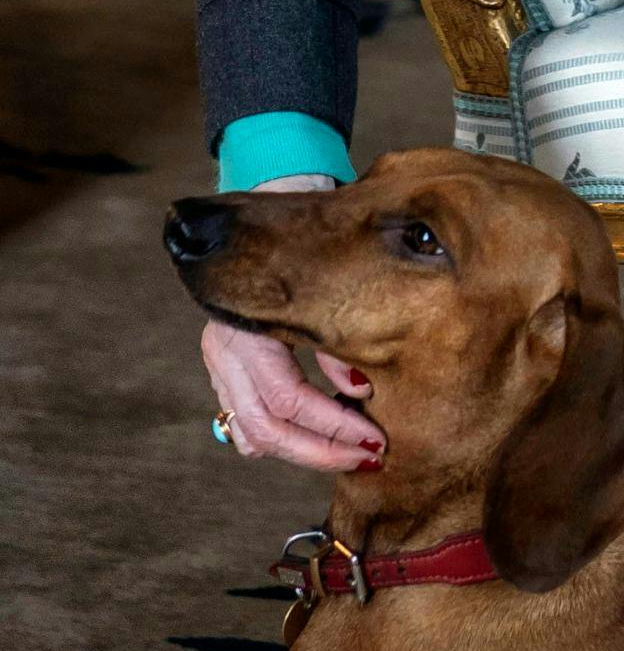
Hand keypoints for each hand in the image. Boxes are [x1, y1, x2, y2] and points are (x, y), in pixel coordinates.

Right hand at [201, 173, 383, 472]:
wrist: (275, 194)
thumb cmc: (310, 236)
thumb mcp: (330, 285)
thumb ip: (340, 340)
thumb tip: (359, 389)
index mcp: (248, 327)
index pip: (286, 399)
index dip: (331, 425)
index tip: (375, 439)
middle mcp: (225, 346)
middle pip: (264, 426)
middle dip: (318, 448)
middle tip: (368, 455)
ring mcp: (221, 357)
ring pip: (251, 428)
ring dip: (302, 447)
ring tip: (349, 453)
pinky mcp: (228, 363)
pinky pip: (245, 415)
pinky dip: (275, 435)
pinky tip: (308, 442)